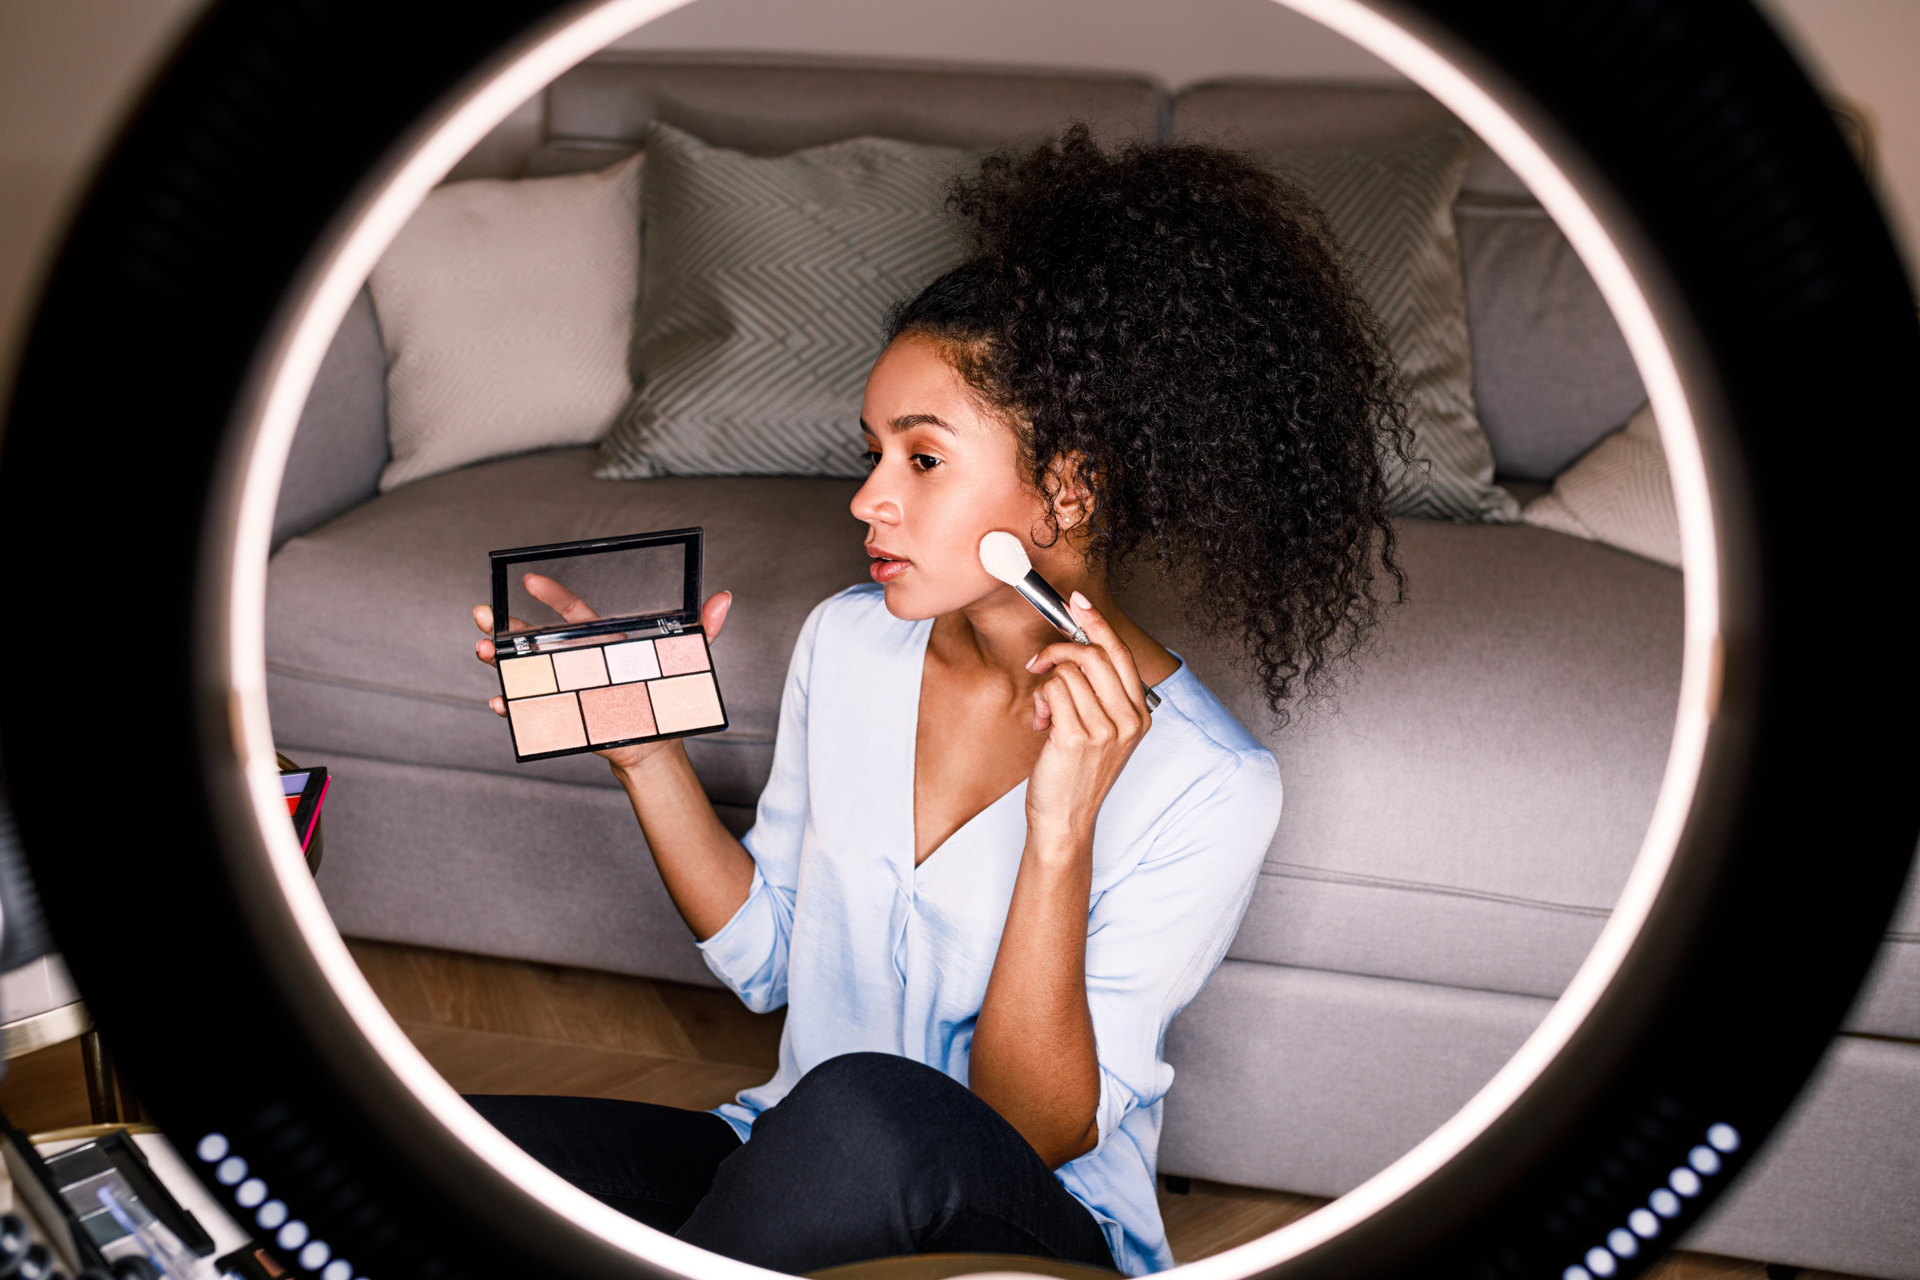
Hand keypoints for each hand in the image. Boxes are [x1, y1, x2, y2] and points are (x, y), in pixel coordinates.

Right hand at [473, 575, 733, 768]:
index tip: (530, 580)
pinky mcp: (560, 713)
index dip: (552, 593)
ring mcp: (564, 685)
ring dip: (500, 659)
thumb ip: (703, 628)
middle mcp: (577, 659)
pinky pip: (530, 708)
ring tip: (481, 652)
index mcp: (602, 640)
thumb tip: (724, 597)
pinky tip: (500, 702)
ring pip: (526, 668)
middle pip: (537, 637)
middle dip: (506, 625)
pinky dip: (513, 705)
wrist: (656, 744)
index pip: (573, 610)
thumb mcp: (686, 659)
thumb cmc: (666, 695)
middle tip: (482, 615)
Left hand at [1023, 592, 1151, 852]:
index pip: (1121, 653)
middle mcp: (1129, 720)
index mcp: (1140, 714)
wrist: (1066, 819)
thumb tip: (1077, 647)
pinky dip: (1041, 700)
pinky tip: (1042, 722)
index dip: (1097, 622)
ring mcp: (1105, 729)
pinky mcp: (1077, 736)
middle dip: (1061, 648)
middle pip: (1096, 654)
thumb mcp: (1100, 731)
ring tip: (1046, 711)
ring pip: (1069, 671)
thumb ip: (1097, 693)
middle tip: (1040, 660)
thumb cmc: (1076, 774)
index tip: (1078, 601)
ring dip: (1047, 683)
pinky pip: (1053, 690)